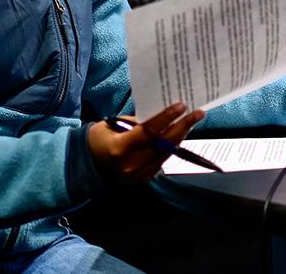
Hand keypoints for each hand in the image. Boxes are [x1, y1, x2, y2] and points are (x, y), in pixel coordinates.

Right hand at [87, 103, 205, 182]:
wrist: (88, 164)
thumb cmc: (100, 138)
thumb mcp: (113, 124)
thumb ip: (136, 122)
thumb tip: (161, 116)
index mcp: (119, 148)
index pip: (148, 132)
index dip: (166, 118)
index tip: (181, 106)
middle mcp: (130, 165)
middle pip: (163, 145)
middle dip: (182, 127)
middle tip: (197, 113)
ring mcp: (138, 175)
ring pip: (166, 154)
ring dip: (180, 137)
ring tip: (191, 121)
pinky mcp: (143, 180)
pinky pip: (162, 161)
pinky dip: (171, 147)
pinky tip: (178, 135)